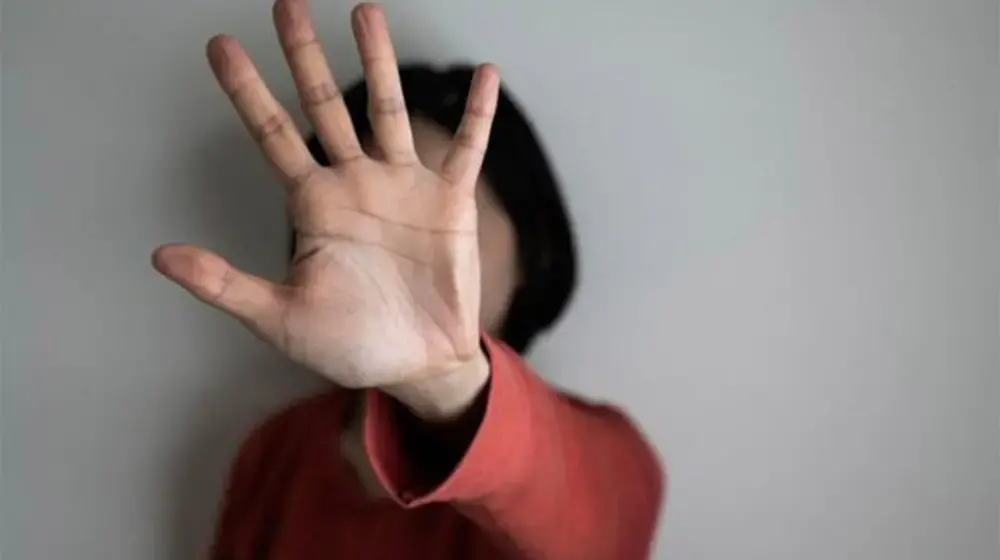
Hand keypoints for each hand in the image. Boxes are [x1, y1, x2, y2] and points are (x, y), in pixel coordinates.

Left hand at [152, 1, 498, 395]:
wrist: (418, 365)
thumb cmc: (350, 344)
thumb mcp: (281, 319)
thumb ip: (226, 285)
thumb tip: (161, 255)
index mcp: (314, 206)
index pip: (273, 136)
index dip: (246, 92)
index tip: (219, 46)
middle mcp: (355, 183)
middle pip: (325, 106)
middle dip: (304, 56)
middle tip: (286, 4)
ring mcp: (404, 187)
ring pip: (389, 111)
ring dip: (379, 63)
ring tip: (364, 13)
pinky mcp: (450, 202)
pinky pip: (468, 149)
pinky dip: (479, 114)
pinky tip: (485, 75)